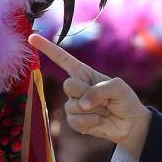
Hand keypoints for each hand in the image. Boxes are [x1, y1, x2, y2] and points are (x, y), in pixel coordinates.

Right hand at [29, 34, 149, 159]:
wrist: (130, 123)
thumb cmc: (124, 100)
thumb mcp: (118, 87)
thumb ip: (100, 89)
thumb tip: (82, 104)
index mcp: (84, 73)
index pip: (63, 59)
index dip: (47, 48)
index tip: (31, 37)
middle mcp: (76, 87)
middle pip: (69, 85)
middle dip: (86, 92)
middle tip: (103, 99)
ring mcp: (74, 104)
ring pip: (72, 105)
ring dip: (92, 110)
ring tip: (104, 110)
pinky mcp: (75, 121)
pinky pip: (75, 121)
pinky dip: (90, 122)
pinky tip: (99, 121)